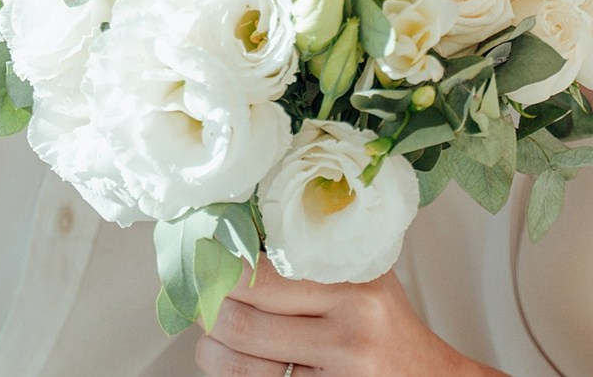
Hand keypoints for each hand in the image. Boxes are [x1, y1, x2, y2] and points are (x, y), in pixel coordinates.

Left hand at [196, 269, 488, 376]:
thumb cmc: (388, 325)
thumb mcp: (366, 275)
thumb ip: (316, 252)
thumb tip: (239, 231)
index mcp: (354, 291)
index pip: (262, 275)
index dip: (220, 267)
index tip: (206, 255)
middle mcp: (345, 338)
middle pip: (241, 321)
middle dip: (209, 308)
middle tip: (204, 295)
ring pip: (237, 366)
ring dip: (211, 348)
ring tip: (214, 332)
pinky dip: (233, 373)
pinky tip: (237, 358)